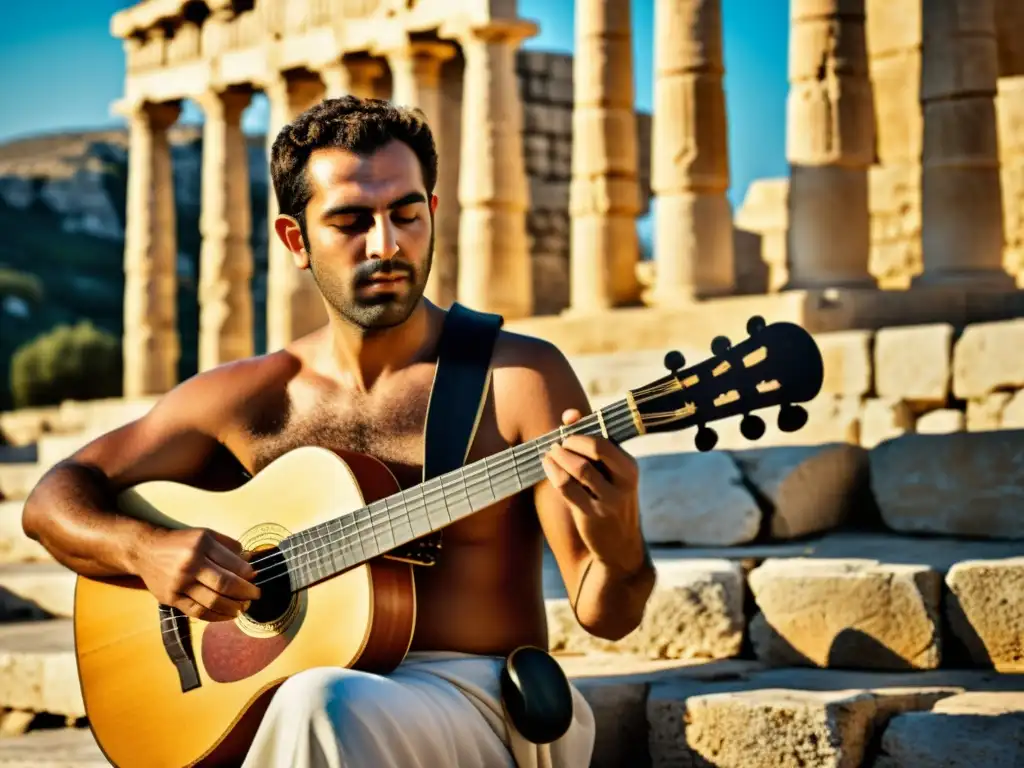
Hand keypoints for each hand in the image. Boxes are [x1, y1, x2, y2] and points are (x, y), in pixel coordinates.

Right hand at [135, 527, 261, 621]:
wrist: (145, 550)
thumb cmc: (181, 542)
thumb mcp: (205, 534)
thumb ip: (228, 546)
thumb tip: (249, 561)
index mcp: (202, 545)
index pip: (232, 564)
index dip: (247, 574)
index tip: (255, 578)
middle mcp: (190, 564)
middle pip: (224, 584)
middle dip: (245, 592)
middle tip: (255, 595)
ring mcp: (179, 583)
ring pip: (212, 601)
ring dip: (233, 607)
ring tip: (243, 607)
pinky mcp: (171, 598)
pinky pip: (197, 612)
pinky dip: (215, 617)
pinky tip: (227, 615)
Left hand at [540, 408, 644, 573]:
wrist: (620, 546)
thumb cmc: (610, 499)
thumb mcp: (610, 473)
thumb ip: (591, 441)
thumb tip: (569, 414)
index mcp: (630, 467)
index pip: (603, 440)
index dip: (579, 431)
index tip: (565, 429)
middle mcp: (624, 483)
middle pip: (593, 450)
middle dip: (569, 442)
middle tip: (556, 444)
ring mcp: (609, 501)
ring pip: (577, 469)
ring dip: (557, 457)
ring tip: (548, 453)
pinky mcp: (592, 515)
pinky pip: (566, 488)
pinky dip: (553, 472)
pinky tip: (547, 467)